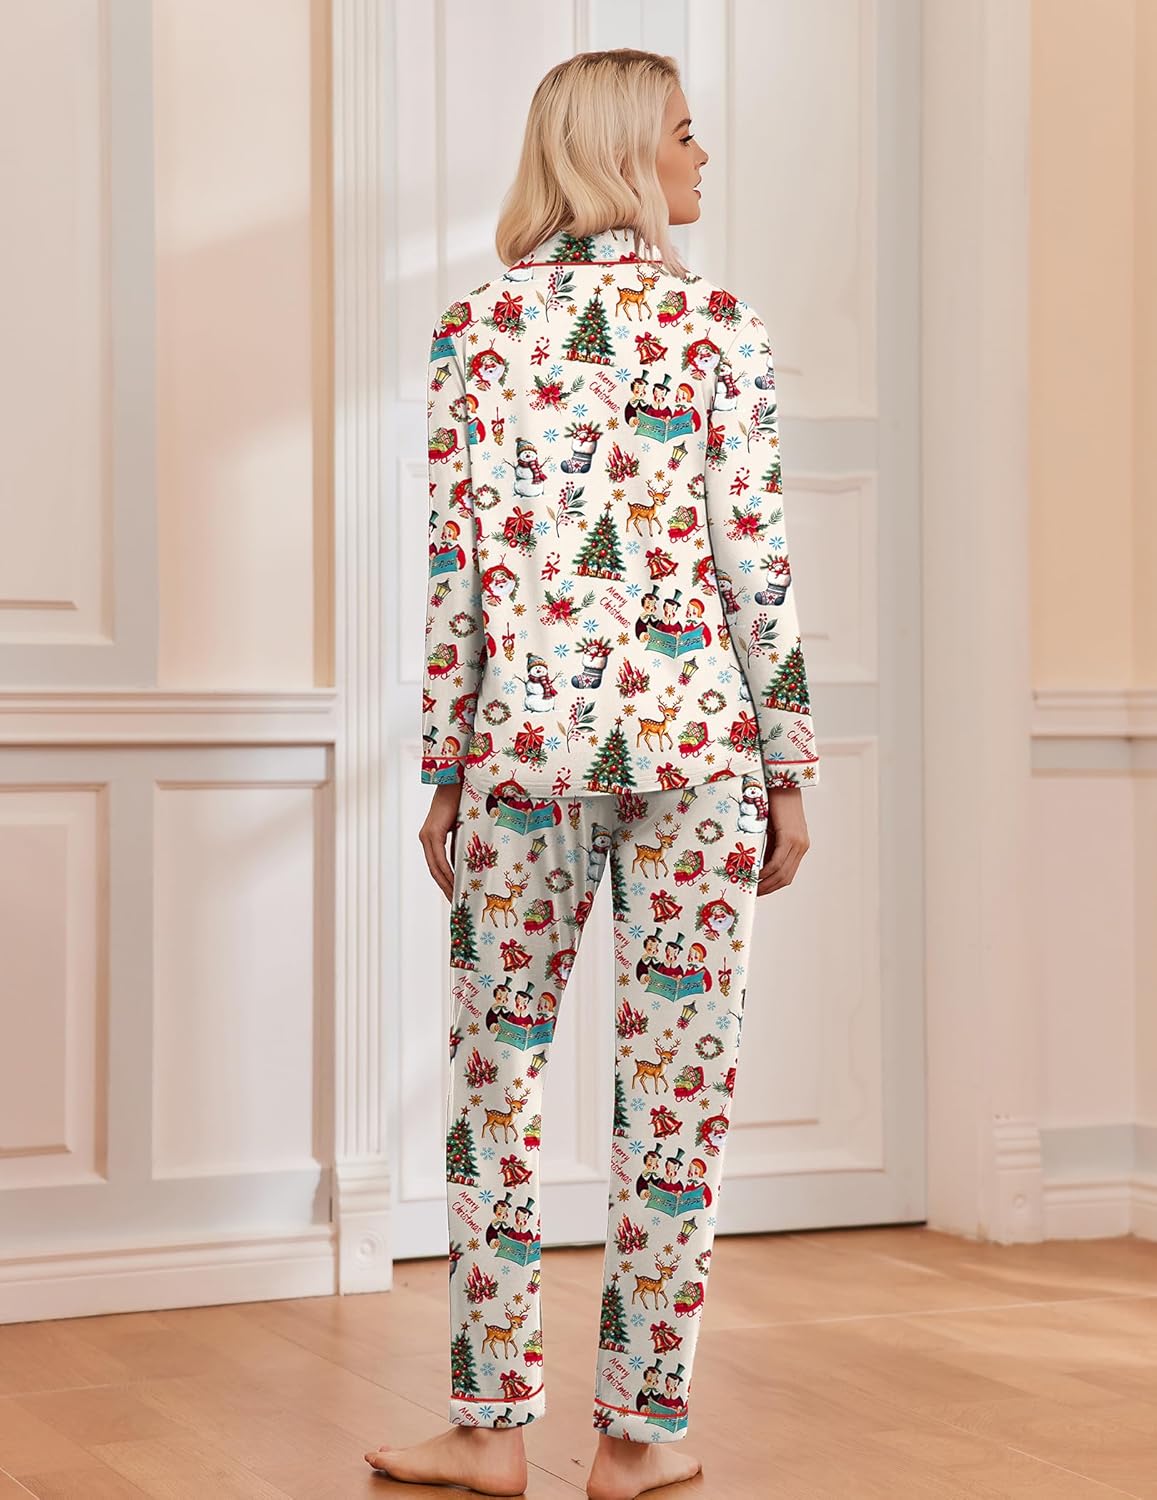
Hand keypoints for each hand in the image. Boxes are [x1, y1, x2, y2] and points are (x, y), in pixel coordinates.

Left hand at [420, 781, 463, 900]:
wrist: (457, 781)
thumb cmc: (463, 799)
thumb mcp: (462, 826)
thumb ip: (461, 841)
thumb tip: (470, 859)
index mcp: (431, 837)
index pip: (437, 865)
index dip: (444, 882)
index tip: (454, 895)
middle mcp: (426, 838)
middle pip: (434, 871)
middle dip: (445, 888)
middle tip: (456, 903)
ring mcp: (427, 836)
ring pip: (436, 868)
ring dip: (446, 884)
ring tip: (457, 898)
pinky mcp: (432, 833)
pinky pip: (440, 859)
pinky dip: (447, 872)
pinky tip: (456, 882)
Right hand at [756, 786, 809, 895]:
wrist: (780, 781)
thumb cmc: (773, 802)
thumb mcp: (770, 829)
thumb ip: (768, 846)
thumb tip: (756, 865)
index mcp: (799, 846)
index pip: (787, 874)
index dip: (772, 886)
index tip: (756, 891)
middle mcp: (802, 846)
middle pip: (785, 877)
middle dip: (768, 888)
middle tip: (751, 894)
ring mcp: (798, 843)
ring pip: (782, 872)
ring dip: (766, 883)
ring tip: (750, 888)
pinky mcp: (791, 837)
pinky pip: (778, 861)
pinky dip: (766, 871)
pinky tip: (755, 875)